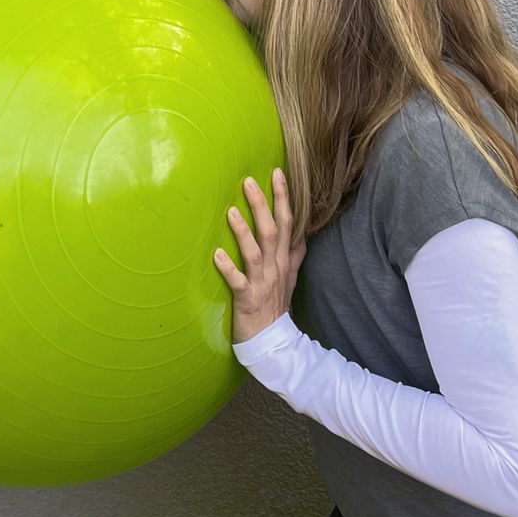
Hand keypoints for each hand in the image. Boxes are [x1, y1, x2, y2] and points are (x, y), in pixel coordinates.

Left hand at [213, 168, 305, 344]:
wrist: (275, 344)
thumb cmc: (277, 305)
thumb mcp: (290, 276)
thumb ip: (293, 254)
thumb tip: (301, 233)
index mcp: (284, 260)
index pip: (287, 223)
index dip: (283, 198)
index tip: (276, 172)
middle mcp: (275, 268)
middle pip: (271, 232)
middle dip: (262, 205)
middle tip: (248, 181)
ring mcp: (262, 284)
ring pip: (255, 254)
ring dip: (243, 233)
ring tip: (231, 211)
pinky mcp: (247, 300)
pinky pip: (238, 283)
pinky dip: (228, 269)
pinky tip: (216, 256)